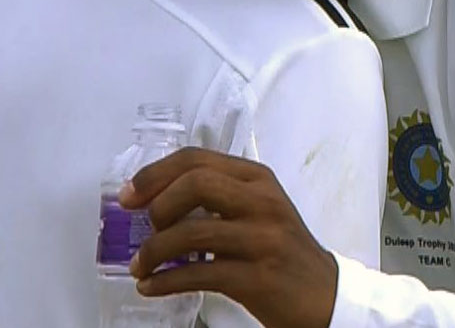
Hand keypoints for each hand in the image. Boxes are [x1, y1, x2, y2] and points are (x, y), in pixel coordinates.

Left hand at [120, 148, 337, 327]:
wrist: (324, 296)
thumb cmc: (282, 250)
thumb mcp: (257, 210)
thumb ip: (217, 196)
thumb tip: (154, 199)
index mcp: (256, 178)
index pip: (197, 159)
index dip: (156, 173)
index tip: (129, 194)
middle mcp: (262, 201)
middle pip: (196, 183)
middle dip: (157, 204)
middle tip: (141, 226)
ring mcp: (263, 238)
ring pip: (192, 232)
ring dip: (154, 251)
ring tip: (140, 266)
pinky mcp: (258, 277)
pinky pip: (199, 274)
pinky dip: (166, 280)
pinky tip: (151, 286)